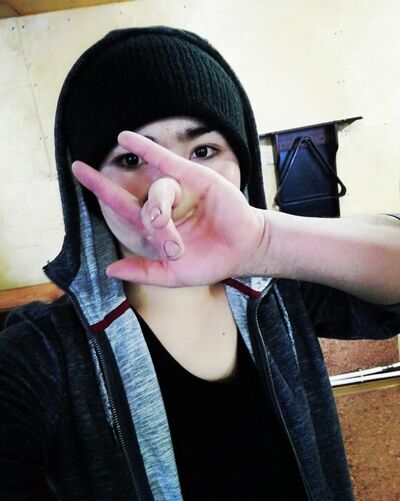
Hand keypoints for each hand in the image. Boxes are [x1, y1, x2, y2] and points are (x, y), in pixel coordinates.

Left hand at [72, 131, 267, 286]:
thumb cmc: (210, 263)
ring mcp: (179, 190)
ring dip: (161, 210)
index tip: (78, 169)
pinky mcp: (194, 178)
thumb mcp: (173, 275)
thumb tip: (109, 271)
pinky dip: (146, 149)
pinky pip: (165, 161)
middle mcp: (163, 206)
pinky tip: (125, 138)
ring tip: (175, 235)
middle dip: (154, 224)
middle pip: (142, 205)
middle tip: (174, 246)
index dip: (99, 187)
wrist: (243, 251)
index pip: (120, 205)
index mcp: (154, 228)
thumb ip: (142, 272)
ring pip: (157, 190)